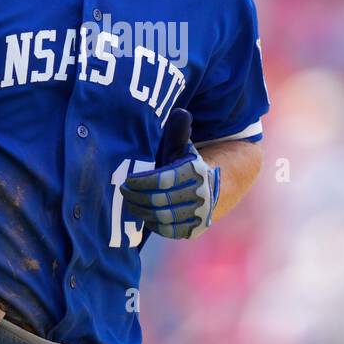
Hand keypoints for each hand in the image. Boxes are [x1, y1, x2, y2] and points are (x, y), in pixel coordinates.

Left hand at [119, 109, 220, 239]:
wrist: (219, 189)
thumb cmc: (191, 165)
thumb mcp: (186, 147)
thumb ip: (180, 132)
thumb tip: (181, 112)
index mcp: (197, 173)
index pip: (162, 181)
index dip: (141, 181)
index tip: (127, 179)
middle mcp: (201, 196)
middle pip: (159, 200)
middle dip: (138, 196)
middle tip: (123, 191)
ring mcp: (198, 216)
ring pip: (162, 217)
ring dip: (142, 210)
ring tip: (129, 201)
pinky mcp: (192, 230)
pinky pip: (167, 229)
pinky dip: (152, 223)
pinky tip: (142, 213)